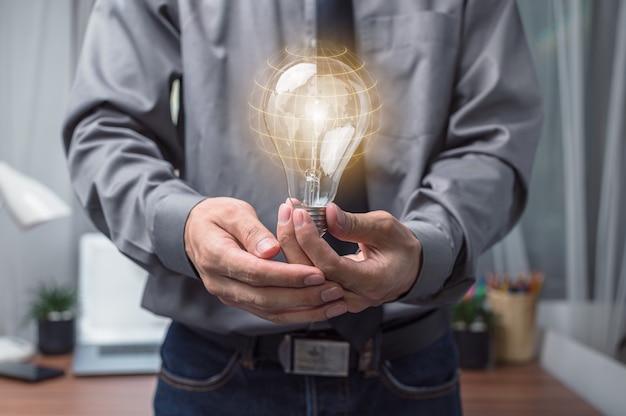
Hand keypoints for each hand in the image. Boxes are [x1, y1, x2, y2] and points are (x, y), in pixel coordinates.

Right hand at [183, 197, 347, 322]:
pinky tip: (318, 309)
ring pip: (269, 311)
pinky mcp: (240, 300)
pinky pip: (268, 312)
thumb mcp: (232, 212)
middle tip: (333, 290)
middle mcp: (221, 283)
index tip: (317, 273)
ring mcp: (229, 295)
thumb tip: (271, 251)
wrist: (194, 232)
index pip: (257, 272)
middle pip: (265, 298)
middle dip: (303, 296)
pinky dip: (295, 313)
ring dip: (304, 310)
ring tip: (334, 303)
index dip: (289, 276)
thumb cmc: (215, 216)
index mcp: (217, 257)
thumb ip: (252, 231)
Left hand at [277, 202, 420, 312]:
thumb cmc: (400, 247)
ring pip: (304, 278)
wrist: (407, 269)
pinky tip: (292, 232)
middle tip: (287, 211)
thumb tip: (328, 213)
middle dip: (294, 240)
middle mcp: (354, 297)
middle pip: (312, 275)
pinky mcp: (330, 296)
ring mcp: (340, 301)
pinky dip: (297, 253)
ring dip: (291, 246)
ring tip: (286, 216)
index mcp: (373, 282)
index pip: (332, 266)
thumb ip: (355, 224)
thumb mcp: (385, 228)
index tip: (301, 215)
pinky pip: (307, 278)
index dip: (312, 241)